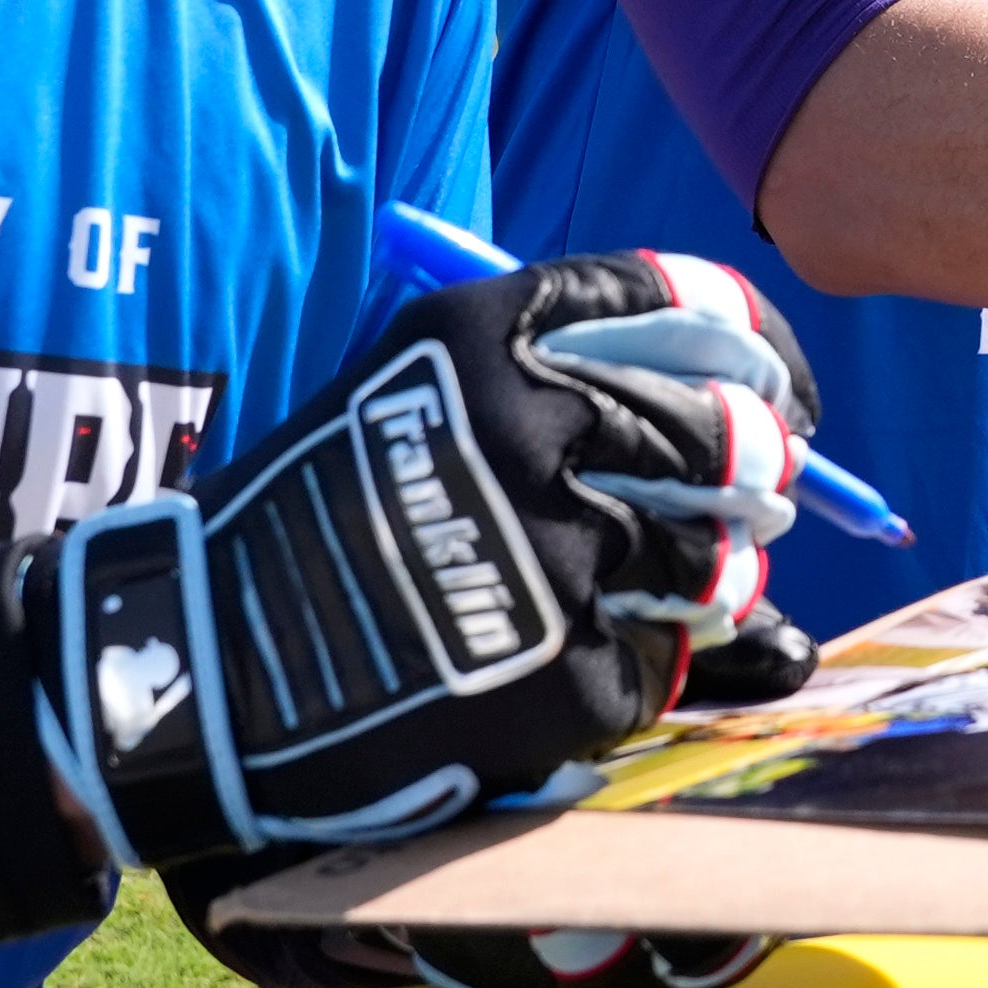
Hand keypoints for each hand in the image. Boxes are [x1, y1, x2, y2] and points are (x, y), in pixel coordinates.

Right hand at [24, 252, 828, 920]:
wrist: (203, 666)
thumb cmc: (315, 519)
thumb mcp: (411, 391)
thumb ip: (554, 374)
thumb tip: (735, 395)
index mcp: (488, 340)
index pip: (691, 310)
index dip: (762, 347)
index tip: (784, 384)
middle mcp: (530, 432)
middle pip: (728, 435)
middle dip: (759, 465)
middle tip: (763, 489)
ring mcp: (553, 559)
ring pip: (714, 561)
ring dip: (711, 576)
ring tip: (671, 584)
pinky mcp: (563, 677)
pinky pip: (657, 662)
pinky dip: (633, 665)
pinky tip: (569, 662)